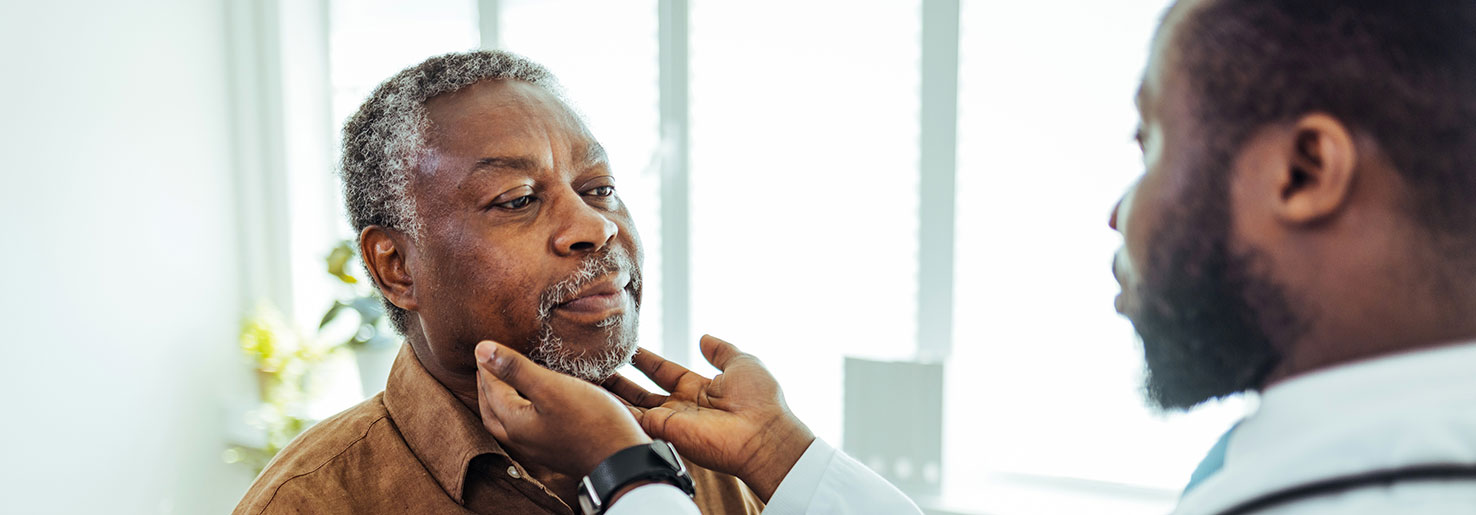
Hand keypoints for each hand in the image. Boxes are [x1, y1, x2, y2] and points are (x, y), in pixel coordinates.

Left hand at [474, 340, 650, 476]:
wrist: (622, 459)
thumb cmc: (591, 421)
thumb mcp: (552, 388)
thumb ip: (516, 369)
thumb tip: (480, 349)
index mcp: (514, 423)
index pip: (491, 388)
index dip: (487, 365)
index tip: (484, 345)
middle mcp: (521, 439)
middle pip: (492, 410)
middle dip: (487, 386)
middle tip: (488, 365)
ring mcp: (538, 448)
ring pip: (508, 421)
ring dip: (502, 400)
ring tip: (508, 381)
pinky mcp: (555, 449)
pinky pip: (526, 427)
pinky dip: (521, 410)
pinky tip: (537, 402)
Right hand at [602, 334, 814, 501]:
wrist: (762, 432)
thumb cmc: (759, 399)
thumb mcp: (741, 362)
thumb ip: (720, 350)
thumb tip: (705, 337)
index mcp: (698, 388)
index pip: (663, 371)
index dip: (645, 360)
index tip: (627, 347)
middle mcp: (680, 405)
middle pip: (641, 391)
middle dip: (618, 379)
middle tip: (596, 364)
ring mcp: (670, 420)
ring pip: (631, 405)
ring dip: (609, 392)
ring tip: (585, 376)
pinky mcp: (663, 431)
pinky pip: (632, 417)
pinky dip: (612, 407)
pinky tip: (593, 392)